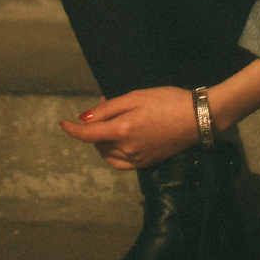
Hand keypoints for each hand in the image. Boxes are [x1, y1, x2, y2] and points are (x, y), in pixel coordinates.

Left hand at [60, 87, 198, 169]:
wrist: (196, 118)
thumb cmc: (166, 100)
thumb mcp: (136, 96)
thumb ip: (108, 108)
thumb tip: (84, 118)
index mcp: (123, 129)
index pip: (88, 134)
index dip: (73, 129)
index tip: (62, 123)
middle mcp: (128, 149)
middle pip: (98, 143)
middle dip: (95, 126)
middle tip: (107, 105)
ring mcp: (138, 159)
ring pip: (108, 154)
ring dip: (102, 140)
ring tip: (113, 120)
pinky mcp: (147, 163)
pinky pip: (120, 163)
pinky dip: (112, 153)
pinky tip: (119, 140)